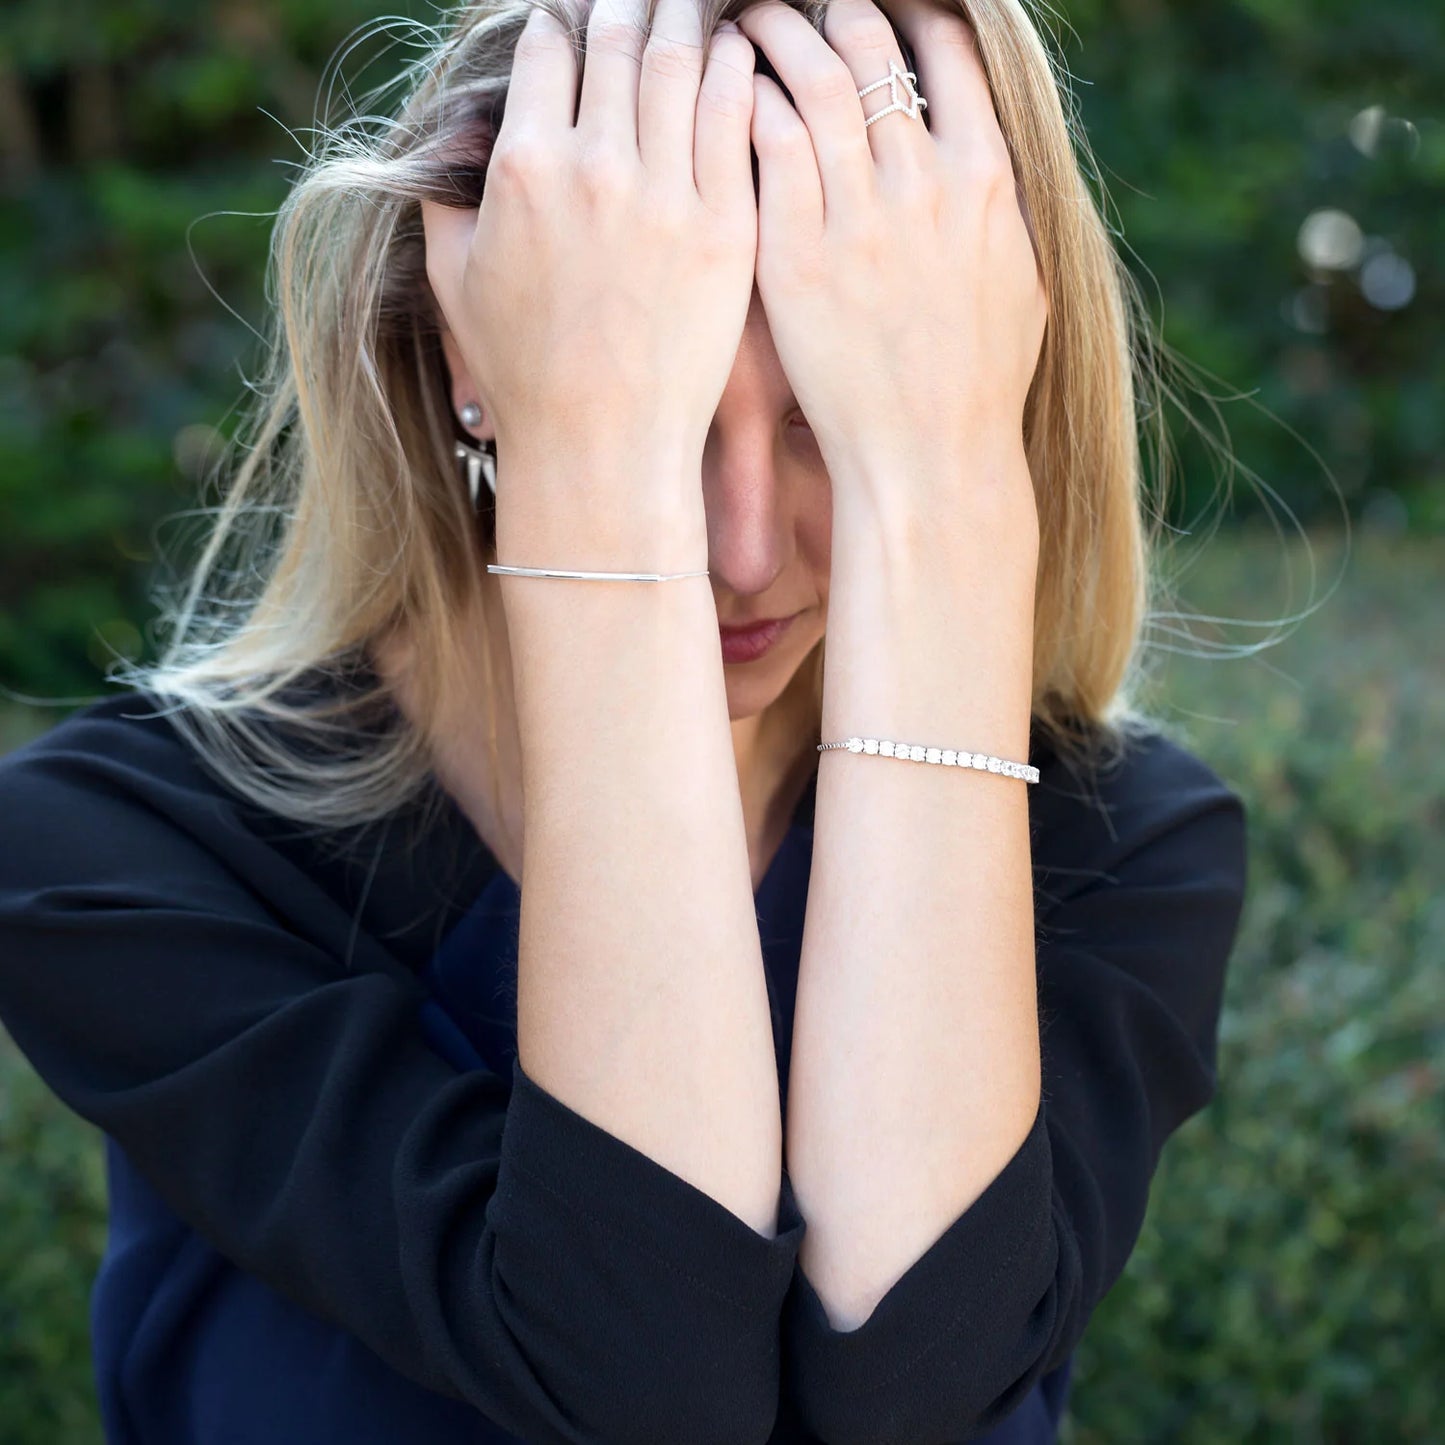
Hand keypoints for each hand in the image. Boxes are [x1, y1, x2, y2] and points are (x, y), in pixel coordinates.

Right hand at [420, 0, 758, 543]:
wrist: (603, 445)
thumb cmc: (525, 374)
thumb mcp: (455, 284)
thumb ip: (445, 202)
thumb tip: (450, 151)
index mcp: (523, 166)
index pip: (545, 50)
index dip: (561, 24)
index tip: (575, 22)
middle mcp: (594, 164)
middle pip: (615, 39)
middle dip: (627, 5)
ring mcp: (665, 192)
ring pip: (680, 61)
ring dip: (684, 18)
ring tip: (690, 7)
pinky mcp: (725, 225)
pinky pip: (734, 116)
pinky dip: (736, 69)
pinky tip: (738, 52)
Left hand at [736, 0, 1046, 507]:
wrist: (926, 457)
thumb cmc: (978, 384)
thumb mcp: (1022, 284)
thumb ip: (1001, 209)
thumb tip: (984, 158)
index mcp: (984, 178)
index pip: (949, 51)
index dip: (912, 12)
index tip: (886, 7)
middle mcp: (921, 181)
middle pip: (870, 45)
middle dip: (834, 7)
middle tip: (805, 4)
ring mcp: (855, 215)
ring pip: (808, 78)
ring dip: (775, 33)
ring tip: (751, 20)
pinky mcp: (794, 253)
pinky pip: (763, 144)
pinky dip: (744, 101)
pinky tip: (729, 93)